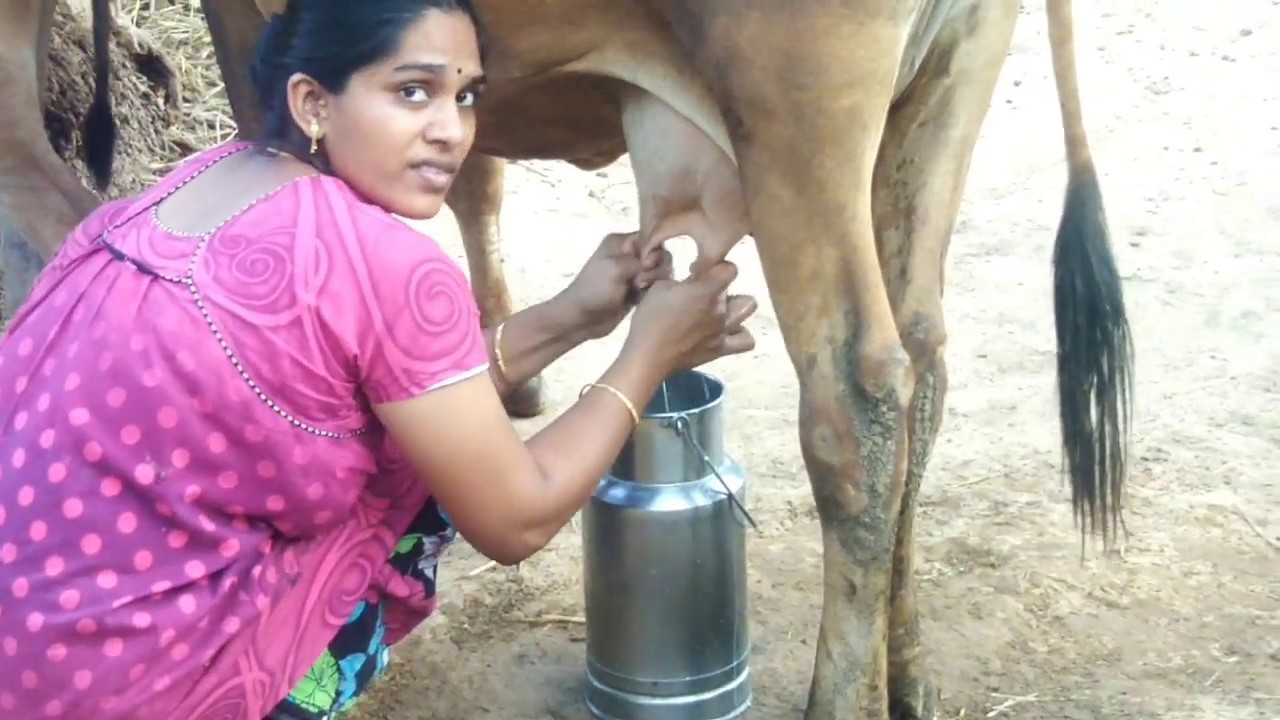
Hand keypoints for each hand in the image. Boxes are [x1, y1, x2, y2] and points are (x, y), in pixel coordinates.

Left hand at [555, 232, 673, 339]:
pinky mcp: (637, 290)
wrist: (581, 319)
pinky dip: (651, 292)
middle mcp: (629, 254)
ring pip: (659, 272)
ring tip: (638, 291)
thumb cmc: (595, 289)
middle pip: (659, 254)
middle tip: (639, 282)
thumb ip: (642, 259)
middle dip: (655, 269)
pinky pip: (655, 287)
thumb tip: (657, 264)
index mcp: (621, 242)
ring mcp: (634, 273)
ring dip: (654, 281)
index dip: (653, 251)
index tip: (645, 265)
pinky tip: (639, 299)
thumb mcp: (617, 267)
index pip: (651, 237)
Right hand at [622, 261, 757, 374]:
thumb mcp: (659, 287)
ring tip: (718, 311)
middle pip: (734, 288)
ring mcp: (724, 330)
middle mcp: (721, 309)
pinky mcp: (721, 349)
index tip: (701, 273)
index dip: (718, 267)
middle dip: (720, 288)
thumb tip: (691, 279)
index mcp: (706, 290)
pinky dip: (739, 334)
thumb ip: (681, 280)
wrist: (647, 356)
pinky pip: (746, 340)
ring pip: (748, 307)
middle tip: (702, 294)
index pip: (730, 269)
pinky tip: (725, 332)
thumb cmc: (649, 319)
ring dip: (735, 306)